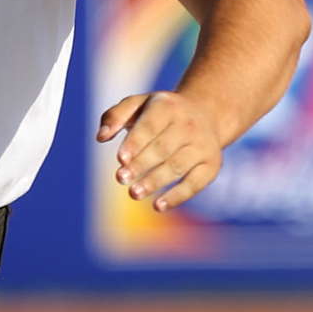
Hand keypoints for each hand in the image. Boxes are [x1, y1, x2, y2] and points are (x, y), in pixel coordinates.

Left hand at [96, 90, 224, 212]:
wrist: (206, 114)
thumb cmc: (161, 113)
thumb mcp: (138, 105)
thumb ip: (115, 116)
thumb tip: (100, 137)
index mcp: (167, 106)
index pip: (150, 126)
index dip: (136, 142)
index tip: (120, 160)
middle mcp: (189, 124)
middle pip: (163, 148)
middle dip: (141, 165)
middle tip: (121, 179)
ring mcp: (203, 145)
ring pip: (177, 166)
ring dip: (155, 182)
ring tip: (133, 194)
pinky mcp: (212, 165)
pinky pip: (195, 183)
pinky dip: (177, 196)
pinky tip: (158, 206)